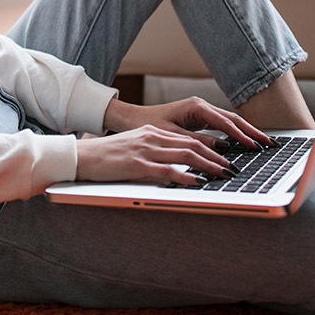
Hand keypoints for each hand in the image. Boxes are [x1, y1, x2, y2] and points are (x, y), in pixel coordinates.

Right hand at [75, 125, 239, 185]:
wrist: (81, 156)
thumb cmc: (106, 156)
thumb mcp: (134, 148)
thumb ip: (155, 152)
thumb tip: (176, 165)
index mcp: (152, 132)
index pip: (188, 139)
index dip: (210, 148)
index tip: (225, 158)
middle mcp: (152, 137)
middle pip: (192, 145)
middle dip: (216, 157)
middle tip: (233, 168)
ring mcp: (145, 150)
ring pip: (185, 155)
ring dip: (208, 165)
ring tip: (223, 174)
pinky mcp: (137, 165)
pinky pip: (167, 170)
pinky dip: (185, 175)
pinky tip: (198, 182)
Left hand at [103, 96, 275, 149]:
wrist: (132, 119)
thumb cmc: (148, 125)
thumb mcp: (173, 136)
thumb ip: (197, 142)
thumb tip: (222, 150)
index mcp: (196, 107)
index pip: (226, 122)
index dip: (242, 136)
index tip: (255, 147)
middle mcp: (201, 106)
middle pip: (233, 119)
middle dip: (252, 132)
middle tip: (270, 144)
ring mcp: (201, 112)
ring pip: (230, 122)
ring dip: (246, 133)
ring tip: (263, 144)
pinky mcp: (199, 119)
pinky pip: (222, 126)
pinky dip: (235, 134)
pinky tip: (245, 143)